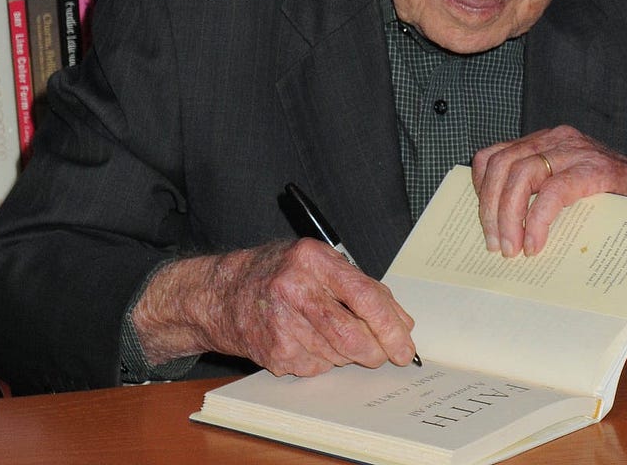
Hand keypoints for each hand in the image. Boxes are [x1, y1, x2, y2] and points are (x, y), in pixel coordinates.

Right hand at [133, 238, 416, 376]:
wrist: (221, 293)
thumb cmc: (278, 273)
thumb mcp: (318, 262)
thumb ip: (361, 286)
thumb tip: (400, 322)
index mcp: (313, 258)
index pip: (364, 296)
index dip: (390, 325)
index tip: (405, 345)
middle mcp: (295, 288)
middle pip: (352, 336)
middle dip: (376, 352)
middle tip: (383, 355)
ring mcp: (280, 323)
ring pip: (338, 356)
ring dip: (347, 354)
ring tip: (330, 335)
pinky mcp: (273, 351)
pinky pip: (316, 368)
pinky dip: (322, 360)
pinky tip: (306, 340)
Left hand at [471, 125, 626, 308]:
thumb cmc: (621, 207)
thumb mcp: (570, 195)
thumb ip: (539, 195)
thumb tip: (496, 227)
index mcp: (548, 143)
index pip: (494, 155)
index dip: (480, 189)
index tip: (482, 223)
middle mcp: (560, 139)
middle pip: (502, 164)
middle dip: (490, 208)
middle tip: (496, 245)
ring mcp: (581, 151)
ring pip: (522, 174)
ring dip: (509, 216)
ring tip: (512, 249)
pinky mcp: (601, 169)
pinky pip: (555, 190)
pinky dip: (539, 219)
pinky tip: (536, 243)